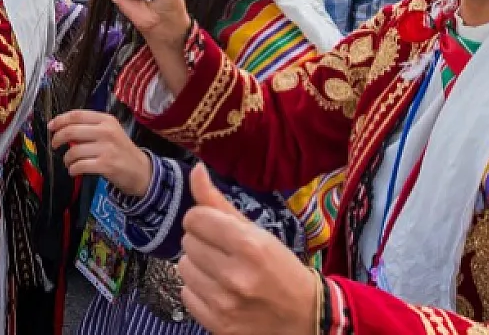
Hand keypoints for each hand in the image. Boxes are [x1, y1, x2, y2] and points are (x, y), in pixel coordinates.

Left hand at [48, 111, 152, 198]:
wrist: (141, 171)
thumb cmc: (121, 150)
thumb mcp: (110, 132)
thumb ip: (90, 127)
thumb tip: (63, 129)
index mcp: (106, 120)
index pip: (76, 115)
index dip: (60, 120)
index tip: (51, 126)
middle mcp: (106, 131)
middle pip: (71, 131)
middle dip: (57, 138)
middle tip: (54, 145)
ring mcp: (107, 148)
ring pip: (74, 151)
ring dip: (66, 159)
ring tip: (69, 162)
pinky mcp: (106, 165)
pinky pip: (80, 166)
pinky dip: (72, 169)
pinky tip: (74, 171)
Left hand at [178, 164, 322, 333]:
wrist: (305, 317)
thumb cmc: (280, 267)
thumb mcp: (256, 231)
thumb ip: (218, 202)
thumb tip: (195, 170)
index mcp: (249, 246)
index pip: (194, 218)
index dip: (203, 220)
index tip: (216, 228)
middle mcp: (235, 276)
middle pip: (187, 242)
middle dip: (203, 243)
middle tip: (224, 253)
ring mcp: (225, 305)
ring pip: (183, 268)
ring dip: (199, 267)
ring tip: (222, 272)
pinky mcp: (218, 326)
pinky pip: (186, 295)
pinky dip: (198, 291)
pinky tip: (219, 292)